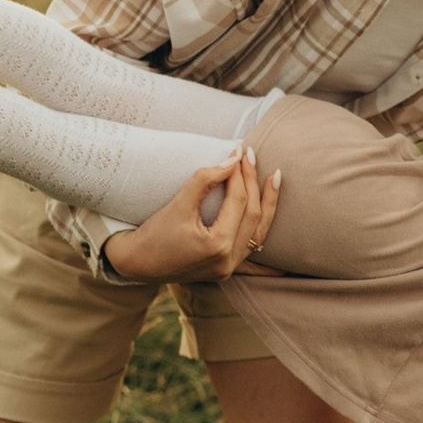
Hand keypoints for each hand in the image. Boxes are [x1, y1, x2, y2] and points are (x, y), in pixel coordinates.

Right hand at [103, 148, 284, 282]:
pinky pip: (254, 262)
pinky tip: (287, 264)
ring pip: (258, 234)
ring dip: (268, 206)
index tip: (239, 151)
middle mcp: (227, 260)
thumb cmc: (153, 233)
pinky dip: (269, 260)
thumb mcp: (178, 203)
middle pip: (251, 214)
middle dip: (253, 183)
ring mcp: (228, 269)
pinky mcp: (225, 271)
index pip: (237, 201)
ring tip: (274, 179)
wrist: (135, 263)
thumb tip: (232, 159)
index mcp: (216, 245)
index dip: (240, 173)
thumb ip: (205, 180)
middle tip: (251, 156)